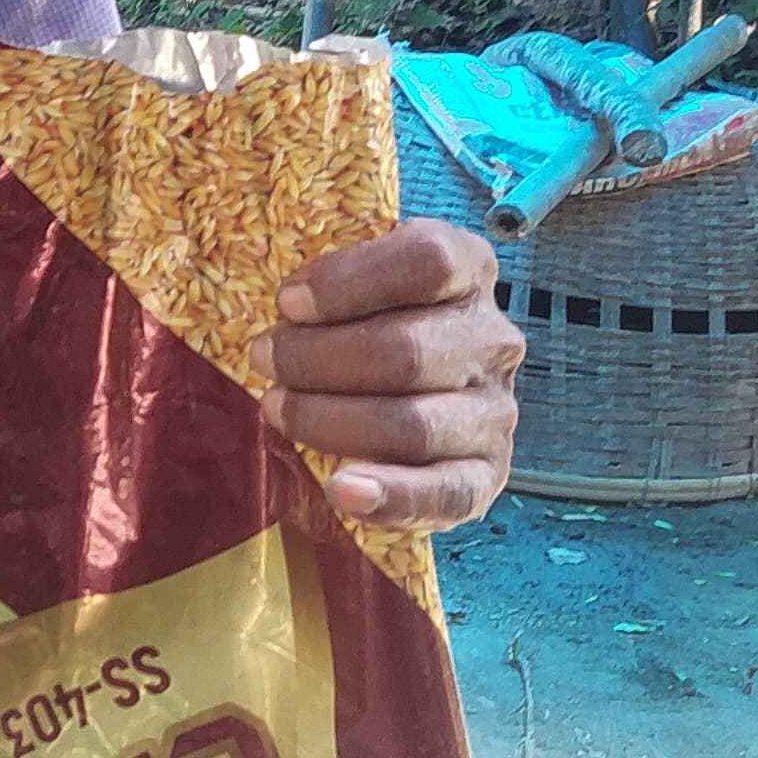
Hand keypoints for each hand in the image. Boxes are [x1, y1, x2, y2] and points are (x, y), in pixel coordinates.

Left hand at [264, 219, 522, 533]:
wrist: (414, 395)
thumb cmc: (369, 323)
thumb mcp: (362, 282)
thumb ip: (337, 284)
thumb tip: (291, 309)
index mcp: (470, 272)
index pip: (429, 262)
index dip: (351, 281)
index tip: (288, 302)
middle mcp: (492, 340)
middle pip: (407, 351)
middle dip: (316, 360)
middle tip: (264, 360)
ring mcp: (493, 411)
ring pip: (414, 424)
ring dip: (330, 422)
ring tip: (277, 411)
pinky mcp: (485, 474)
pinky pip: (446, 493)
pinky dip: (390, 496)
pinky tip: (340, 489)